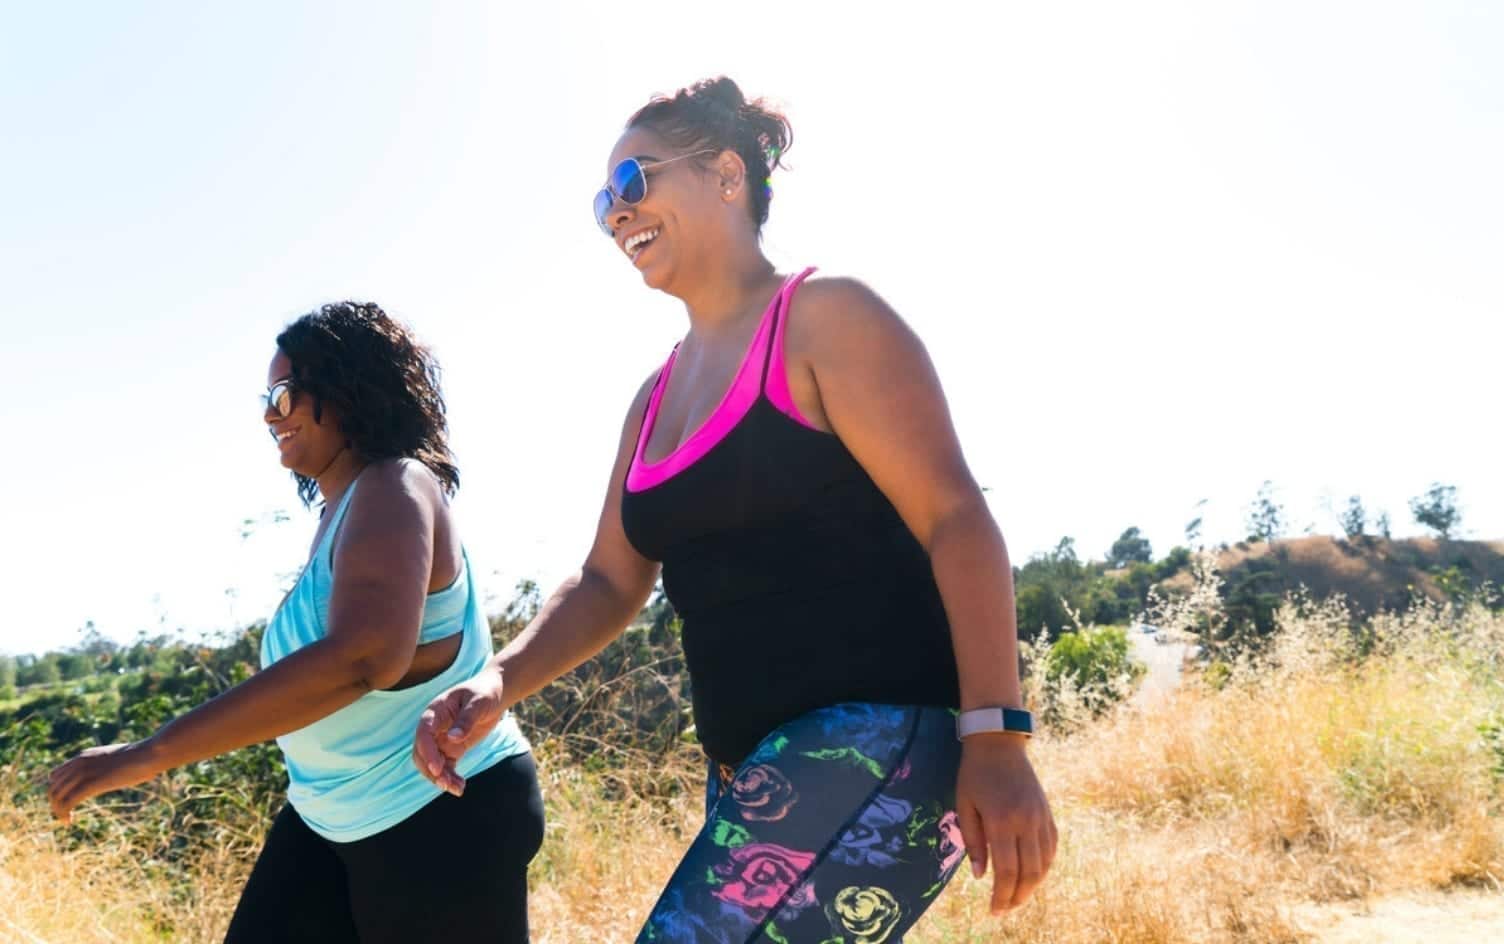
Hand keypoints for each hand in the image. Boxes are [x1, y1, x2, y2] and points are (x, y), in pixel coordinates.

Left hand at [48, 741, 161, 824]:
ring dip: (57, 811)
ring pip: (56, 795)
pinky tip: (70, 821)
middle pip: (53, 787)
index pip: (56, 775)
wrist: (150, 753)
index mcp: (85, 756)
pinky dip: (64, 813)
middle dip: (55, 803)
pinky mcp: (91, 783)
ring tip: (66, 820)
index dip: (57, 791)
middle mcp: (79, 762)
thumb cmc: (142, 758)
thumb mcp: (119, 761)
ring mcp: (85, 772)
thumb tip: (117, 774)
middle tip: (65, 815)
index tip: (67, 803)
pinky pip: (67, 801)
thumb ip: (109, 767)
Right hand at [412, 666, 504, 795]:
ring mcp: (441, 739)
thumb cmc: (485, 692)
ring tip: (457, 789)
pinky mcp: (451, 749)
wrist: (494, 694)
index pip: (424, 734)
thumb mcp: (478, 702)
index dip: (427, 752)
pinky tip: (461, 787)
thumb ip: (466, 719)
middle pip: (421, 752)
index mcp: (435, 712)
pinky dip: (450, 778)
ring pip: (432, 764)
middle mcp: (433, 728)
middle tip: (446, 784)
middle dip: (431, 770)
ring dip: (440, 778)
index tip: (437, 768)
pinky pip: (445, 767)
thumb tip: (454, 738)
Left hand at [954, 734, 1056, 913]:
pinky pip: (1051, 848)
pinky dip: (1044, 867)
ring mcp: (1041, 817)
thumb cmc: (974, 774)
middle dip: (1017, 897)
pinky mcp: (1048, 814)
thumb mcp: (964, 806)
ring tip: (1017, 897)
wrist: (999, 744)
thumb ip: (972, 842)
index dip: (1001, 895)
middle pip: (1029, 873)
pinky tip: (1032, 875)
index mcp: (1001, 820)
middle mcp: (1026, 821)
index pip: (1006, 870)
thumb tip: (980, 876)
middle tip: (1005, 909)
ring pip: (1044, 864)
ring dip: (1033, 886)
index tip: (993, 910)